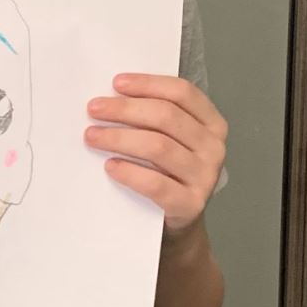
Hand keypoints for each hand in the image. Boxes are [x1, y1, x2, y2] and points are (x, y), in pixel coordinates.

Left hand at [85, 73, 226, 233]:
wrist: (178, 223)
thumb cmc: (169, 173)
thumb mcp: (171, 140)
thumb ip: (155, 117)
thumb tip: (112, 95)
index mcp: (212, 124)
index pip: (182, 93)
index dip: (148, 84)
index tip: (117, 83)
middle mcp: (214, 148)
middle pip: (166, 117)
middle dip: (125, 109)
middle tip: (94, 109)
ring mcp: (205, 177)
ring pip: (158, 147)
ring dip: (120, 138)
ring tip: (93, 136)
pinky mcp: (190, 204)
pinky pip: (156, 184)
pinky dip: (129, 172)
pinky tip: (110, 165)